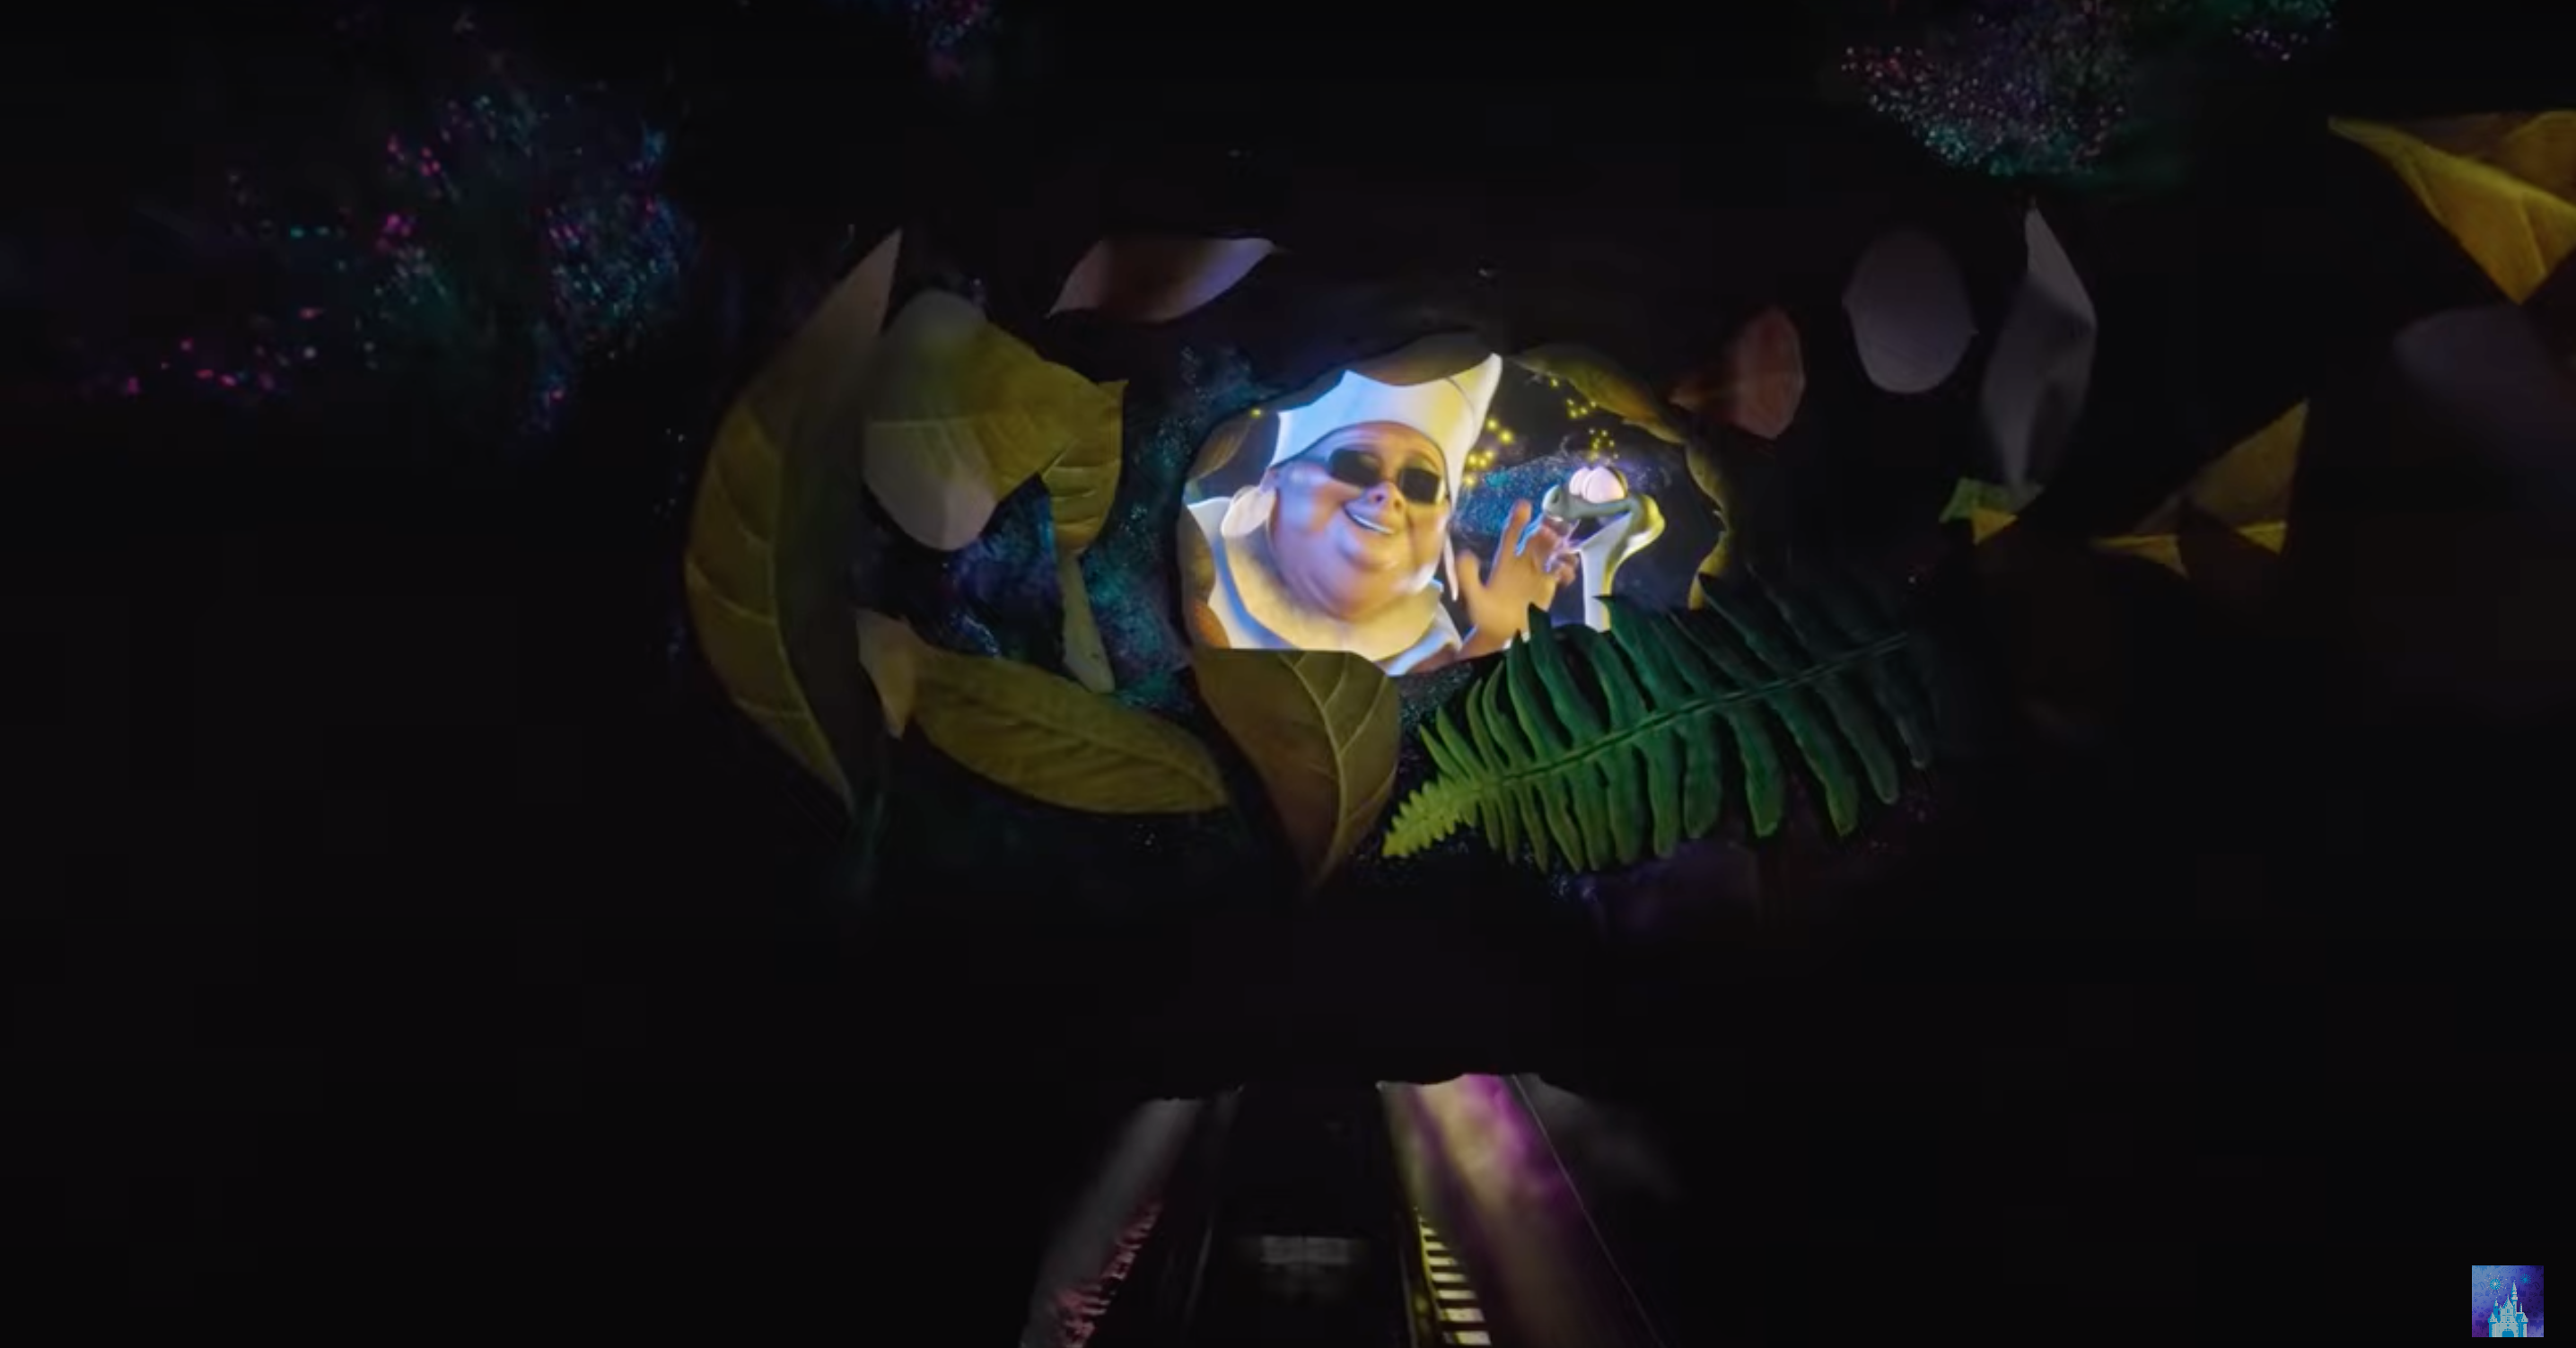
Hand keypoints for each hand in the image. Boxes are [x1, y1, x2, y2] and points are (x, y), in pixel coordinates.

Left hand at [1455, 499, 1577, 653]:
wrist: (1500, 635)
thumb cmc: (1485, 616)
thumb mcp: (1474, 597)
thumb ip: (1468, 577)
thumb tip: (1465, 554)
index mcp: (1504, 561)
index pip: (1511, 535)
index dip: (1517, 519)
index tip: (1525, 504)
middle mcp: (1522, 563)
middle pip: (1536, 538)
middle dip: (1545, 530)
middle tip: (1550, 530)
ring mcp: (1536, 573)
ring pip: (1552, 552)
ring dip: (1559, 547)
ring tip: (1561, 552)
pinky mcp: (1548, 586)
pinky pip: (1561, 571)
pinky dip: (1566, 568)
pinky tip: (1565, 572)